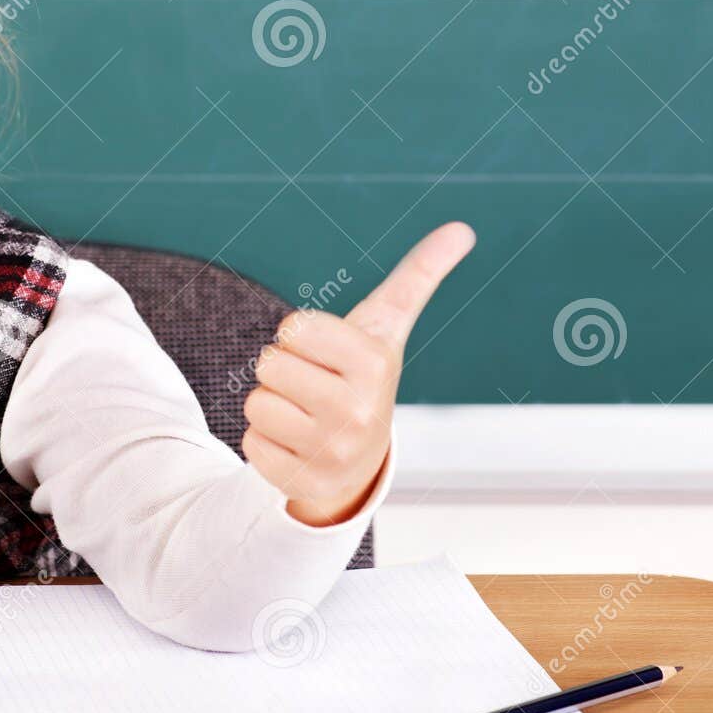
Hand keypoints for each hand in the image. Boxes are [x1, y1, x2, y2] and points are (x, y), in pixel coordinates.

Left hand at [242, 222, 475, 525]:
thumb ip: (418, 275)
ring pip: (255, 404)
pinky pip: (250, 444)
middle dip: (283, 371)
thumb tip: (462, 229)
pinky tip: (296, 447)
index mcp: (375, 363)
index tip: (327, 354)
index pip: (294, 327)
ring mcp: (332, 453)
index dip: (301, 335)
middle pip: (269, 364)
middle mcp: (358, 412)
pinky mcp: (302, 483)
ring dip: (271, 406)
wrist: (359, 461)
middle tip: (314, 386)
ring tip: (304, 416)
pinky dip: (265, 442)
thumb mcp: (387, 325)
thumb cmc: (362, 377)